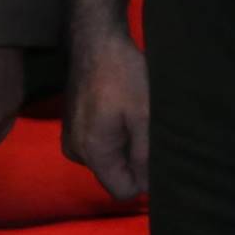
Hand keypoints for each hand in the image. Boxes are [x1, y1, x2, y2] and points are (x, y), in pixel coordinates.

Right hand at [63, 27, 150, 201]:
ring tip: (141, 121)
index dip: (146, 181)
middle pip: (116, 175)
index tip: (162, 158)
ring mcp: (73, 139)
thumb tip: (148, 188)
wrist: (96, 43)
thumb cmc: (124, 76)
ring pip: (110, 159)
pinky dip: (118, 137)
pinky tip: (128, 115)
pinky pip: (102, 145)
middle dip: (138, 162)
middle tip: (154, 134)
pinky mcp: (76, 127)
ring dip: (129, 147)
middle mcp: (76, 152)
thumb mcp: (144, 116)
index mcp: (92, 152)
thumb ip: (146, 155)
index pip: (122, 190)